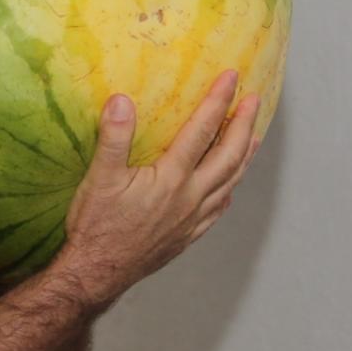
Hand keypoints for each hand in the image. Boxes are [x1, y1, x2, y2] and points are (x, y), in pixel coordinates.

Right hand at [53, 71, 261, 305]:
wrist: (97, 272)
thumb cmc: (96, 225)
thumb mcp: (99, 178)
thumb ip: (114, 137)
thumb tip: (123, 100)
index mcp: (171, 178)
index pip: (202, 131)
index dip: (218, 101)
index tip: (232, 77)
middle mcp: (190, 198)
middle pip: (228, 156)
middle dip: (243, 125)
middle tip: (255, 100)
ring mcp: (192, 219)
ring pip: (230, 182)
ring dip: (244, 156)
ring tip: (254, 137)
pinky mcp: (187, 236)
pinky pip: (219, 209)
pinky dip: (230, 191)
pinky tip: (230, 187)